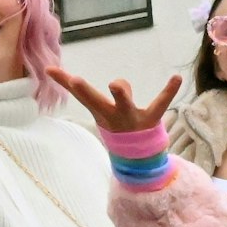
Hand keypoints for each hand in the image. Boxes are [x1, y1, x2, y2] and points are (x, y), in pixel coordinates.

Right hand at [46, 67, 181, 134]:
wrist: (136, 157)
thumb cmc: (114, 124)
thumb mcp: (97, 109)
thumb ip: (80, 91)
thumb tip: (50, 70)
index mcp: (99, 110)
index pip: (79, 94)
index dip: (65, 82)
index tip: (52, 70)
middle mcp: (111, 113)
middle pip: (94, 100)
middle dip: (85, 91)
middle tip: (76, 81)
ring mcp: (129, 117)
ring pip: (122, 102)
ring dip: (119, 93)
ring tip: (114, 85)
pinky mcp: (150, 119)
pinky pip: (160, 104)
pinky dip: (169, 91)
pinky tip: (176, 77)